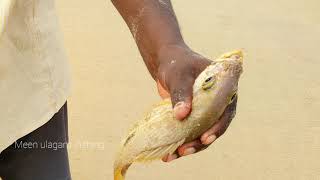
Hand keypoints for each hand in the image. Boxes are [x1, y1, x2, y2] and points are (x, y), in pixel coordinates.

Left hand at [154, 44, 237, 161]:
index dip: (218, 127)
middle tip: (185, 150)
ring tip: (172, 156)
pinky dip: (181, 143)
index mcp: (224, 88)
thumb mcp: (179, 75)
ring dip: (189, 146)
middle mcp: (219, 102)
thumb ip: (181, 92)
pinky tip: (169, 154)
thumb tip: (181, 115)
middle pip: (215, 127)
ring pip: (203, 134)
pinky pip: (191, 133)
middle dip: (200, 142)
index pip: (226, 111)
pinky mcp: (195, 118)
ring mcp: (207, 112)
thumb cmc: (177, 65)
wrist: (167, 65)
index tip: (205, 138)